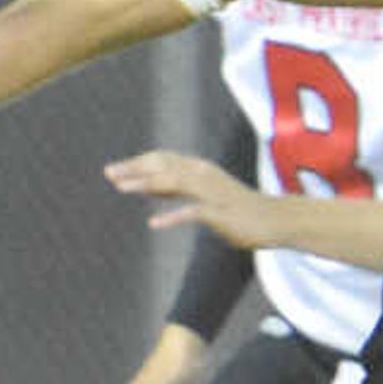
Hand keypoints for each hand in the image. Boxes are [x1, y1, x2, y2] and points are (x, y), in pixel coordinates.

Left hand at [106, 149, 287, 250]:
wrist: (274, 220)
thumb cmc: (237, 209)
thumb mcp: (203, 194)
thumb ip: (178, 187)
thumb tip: (149, 185)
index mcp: (199, 169)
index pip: (162, 160)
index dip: (137, 163)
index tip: (114, 171)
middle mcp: (203, 175)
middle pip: (163, 167)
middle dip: (134, 169)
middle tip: (109, 174)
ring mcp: (211, 193)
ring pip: (173, 183)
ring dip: (146, 184)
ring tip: (122, 188)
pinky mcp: (220, 212)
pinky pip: (192, 212)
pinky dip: (172, 217)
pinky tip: (154, 224)